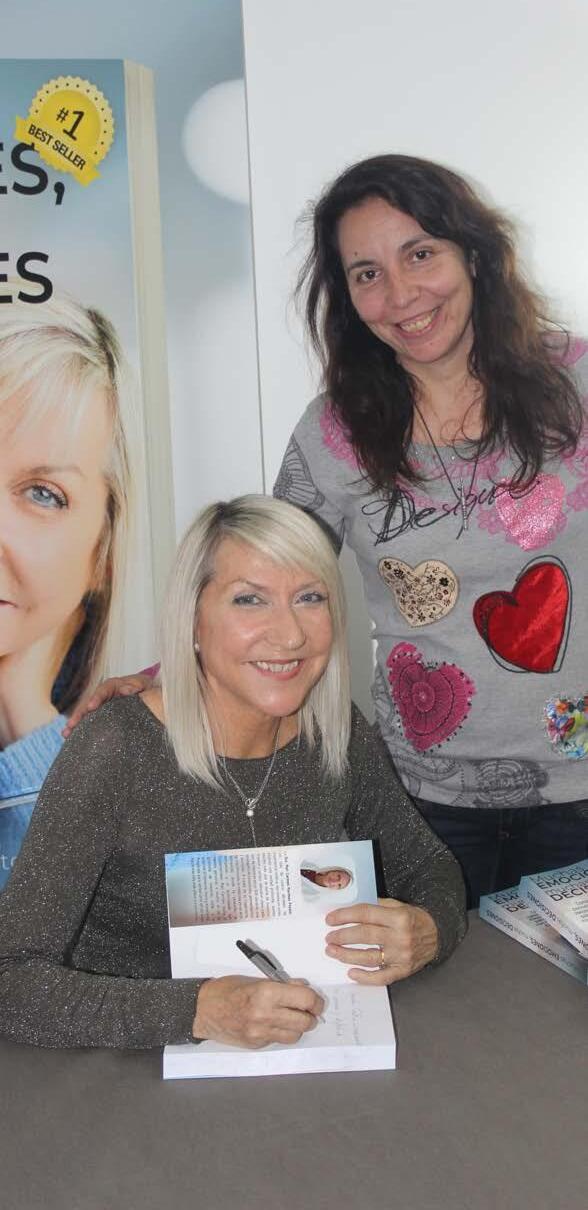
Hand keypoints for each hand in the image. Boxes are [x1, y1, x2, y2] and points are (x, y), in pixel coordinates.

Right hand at [62, 672, 154, 736]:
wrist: (146, 693)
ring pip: (85, 714)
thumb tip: (126, 691)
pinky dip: (80, 730)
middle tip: (71, 725)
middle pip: (88, 704)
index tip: (91, 707)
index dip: (96, 698)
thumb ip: (136, 686)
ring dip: (75, 724)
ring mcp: (99, 706)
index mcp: (112, 686)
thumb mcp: (143, 685)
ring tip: (65, 734)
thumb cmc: (144, 689)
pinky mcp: (100, 716)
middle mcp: (102, 695)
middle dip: (79, 714)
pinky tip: (71, 739)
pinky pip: (88, 723)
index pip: (103, 690)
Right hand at [192, 976, 324, 1048]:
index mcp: (266, 993)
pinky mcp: (256, 1044)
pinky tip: (274, 1023)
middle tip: (309, 1011)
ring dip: (298, 1027)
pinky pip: (279, 1040)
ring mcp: (260, 1033)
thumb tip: (303, 989)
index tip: (316, 1001)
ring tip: (292, 1018)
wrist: (203, 1009)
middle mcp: (265, 1014)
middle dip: (310, 1016)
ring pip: (295, 1035)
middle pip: (304, 1021)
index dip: (315, 1000)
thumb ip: (282, 985)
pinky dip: (282, 1032)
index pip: (305, 999)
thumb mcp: (256, 979)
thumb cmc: (227, 989)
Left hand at [325, 898, 438, 984]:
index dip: (345, 916)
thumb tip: (349, 910)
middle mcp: (400, 937)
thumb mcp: (398, 906)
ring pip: (369, 958)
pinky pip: (381, 977)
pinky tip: (351, 973)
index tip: (330, 919)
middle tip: (328, 938)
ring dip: (347, 956)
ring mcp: (401, 956)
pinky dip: (365, 977)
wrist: (437, 935)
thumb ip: (377, 907)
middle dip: (342, 937)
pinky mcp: (403, 971)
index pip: (365, 915)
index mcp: (398, 917)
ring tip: (332, 952)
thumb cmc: (413, 918)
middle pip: (365, 936)